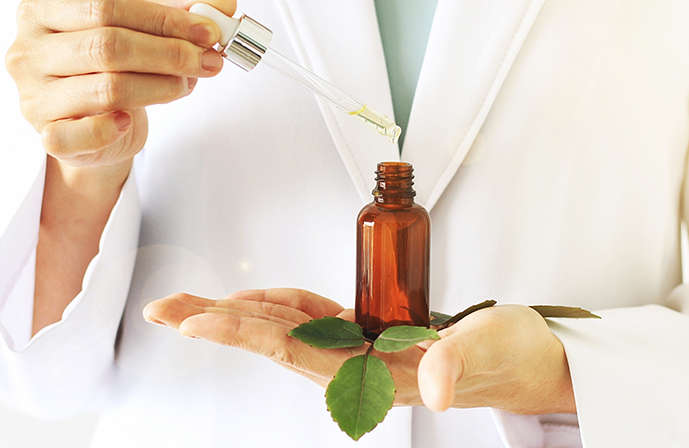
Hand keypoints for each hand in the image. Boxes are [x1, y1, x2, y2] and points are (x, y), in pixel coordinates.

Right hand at [5, 0, 234, 168]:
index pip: (109, 7)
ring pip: (107, 89)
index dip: (164, 20)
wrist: (94, 123)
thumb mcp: (142, 26)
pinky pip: (83, 134)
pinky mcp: (48, 136)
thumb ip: (179, 9)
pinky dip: (114, 129)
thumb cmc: (112, 65)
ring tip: (185, 85)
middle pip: (108, 46)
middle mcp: (30, 50)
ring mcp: (34, 95)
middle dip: (169, 54)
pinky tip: (132, 120)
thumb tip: (222, 2)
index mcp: (45, 9)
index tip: (208, 32)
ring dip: (160, 88)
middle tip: (207, 61)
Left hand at [144, 289, 575, 414]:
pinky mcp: (364, 333)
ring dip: (237, 315)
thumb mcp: (493, 348)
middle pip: (275, 343)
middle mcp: (359, 366)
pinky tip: (256, 300)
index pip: (299, 352)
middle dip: (219, 325)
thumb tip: (436, 387)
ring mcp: (358, 351)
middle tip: (166, 310)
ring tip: (191, 305)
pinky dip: (278, 304)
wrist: (522, 358)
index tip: (199, 323)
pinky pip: (310, 318)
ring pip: (284, 330)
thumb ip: (461, 363)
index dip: (247, 335)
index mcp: (381, 375)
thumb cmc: (510, 353)